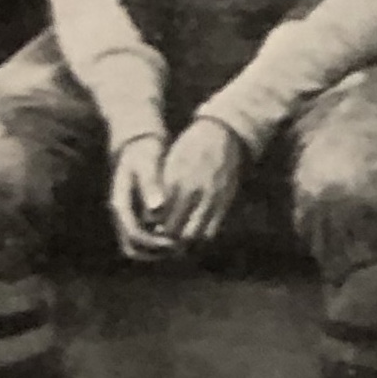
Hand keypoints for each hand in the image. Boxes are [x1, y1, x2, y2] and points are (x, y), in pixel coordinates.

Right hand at [108, 135, 176, 261]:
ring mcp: (128, 216)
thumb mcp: (147, 165)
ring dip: (160, 250)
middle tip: (181, 249)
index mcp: (120, 204)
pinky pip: (147, 237)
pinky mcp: (138, 214)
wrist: (138, 144)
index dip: (154, 243)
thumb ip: (150, 186)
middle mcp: (121, 215)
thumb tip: (157, 209)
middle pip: (135, 248)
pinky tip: (181, 235)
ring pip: (140, 246)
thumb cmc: (144, 152)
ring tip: (183, 246)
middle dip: (157, 252)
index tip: (174, 243)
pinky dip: (161, 241)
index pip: (134, 235)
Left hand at [154, 119, 246, 248]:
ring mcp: (213, 198)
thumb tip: (152, 218)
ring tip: (178, 243)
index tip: (150, 232)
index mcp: (177, 183)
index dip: (152, 230)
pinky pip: (213, 230)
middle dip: (167, 241)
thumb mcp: (170, 165)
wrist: (223, 134)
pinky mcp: (226, 201)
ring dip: (185, 244)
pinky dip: (201, 237)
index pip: (159, 219)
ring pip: (195, 235)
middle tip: (162, 243)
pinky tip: (195, 234)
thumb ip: (161, 191)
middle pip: (176, 232)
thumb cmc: (189, 149)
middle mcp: (195, 193)